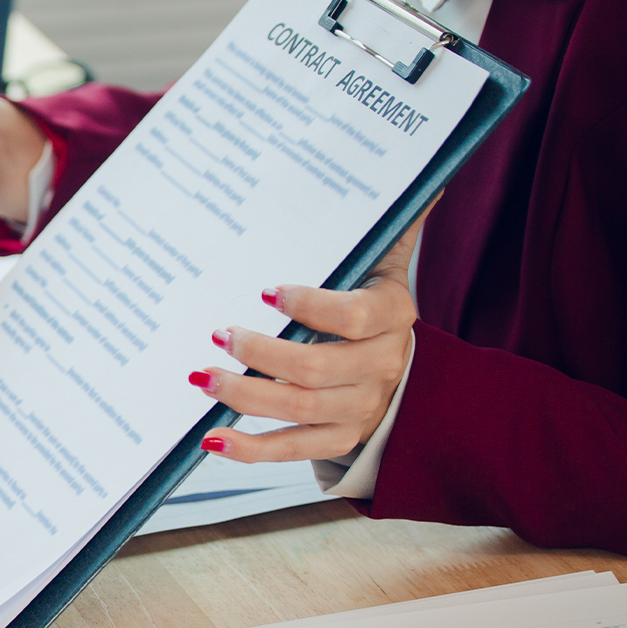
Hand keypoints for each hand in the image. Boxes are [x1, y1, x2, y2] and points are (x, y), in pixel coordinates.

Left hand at [190, 217, 423, 461]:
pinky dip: (250, 450)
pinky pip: (291, 451)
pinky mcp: (337, 439)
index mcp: (390, 317)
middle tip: (218, 334)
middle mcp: (380, 366)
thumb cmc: (371, 302)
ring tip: (202, 378)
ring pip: (298, 409)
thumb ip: (393, 222)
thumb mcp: (384, 261)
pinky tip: (213, 438)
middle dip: (260, 353)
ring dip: (244, 396)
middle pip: (316, 368)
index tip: (265, 290)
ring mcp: (358, 408)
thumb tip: (424, 177)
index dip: (309, 305)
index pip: (353, 315)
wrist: (398, 367)